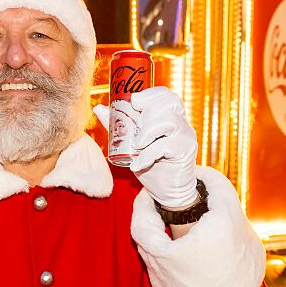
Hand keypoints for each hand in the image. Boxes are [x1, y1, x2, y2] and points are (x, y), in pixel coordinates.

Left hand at [94, 87, 198, 208]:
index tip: (134, 103)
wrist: (168, 192)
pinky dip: (147, 155)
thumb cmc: (151, 165)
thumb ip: (119, 125)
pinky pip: (165, 146)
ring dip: (146, 132)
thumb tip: (99, 108)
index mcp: (170, 116)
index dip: (149, 94)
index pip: (166, 95)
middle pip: (167, 103)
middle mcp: (181, 123)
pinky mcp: (185, 151)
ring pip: (167, 121)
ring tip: (136, 146)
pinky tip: (138, 164)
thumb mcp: (132, 143)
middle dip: (146, 113)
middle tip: (135, 132)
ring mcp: (185, 136)